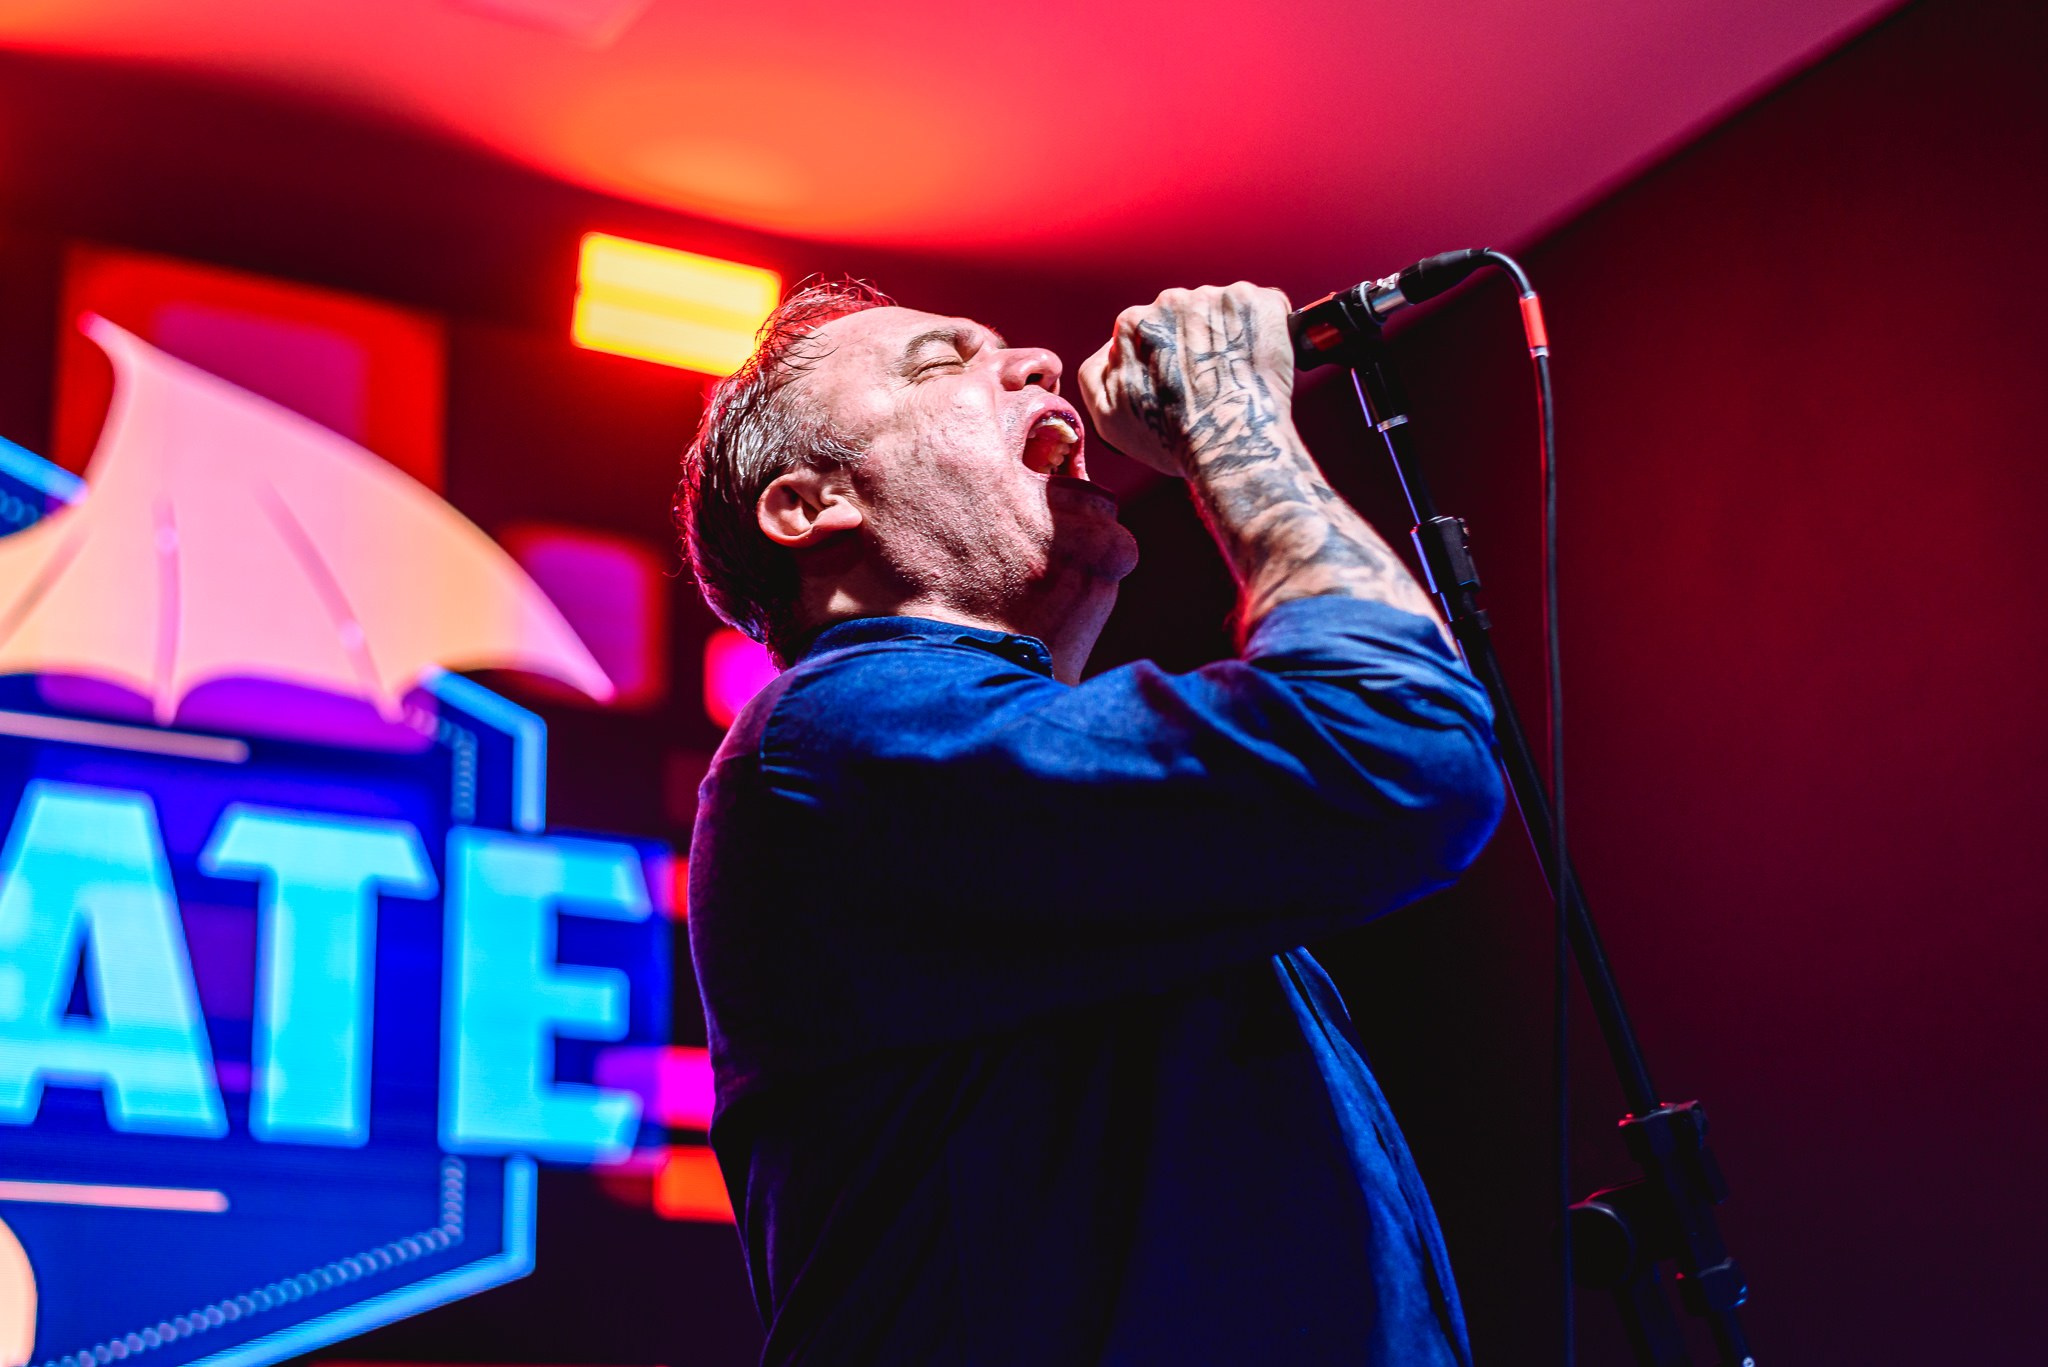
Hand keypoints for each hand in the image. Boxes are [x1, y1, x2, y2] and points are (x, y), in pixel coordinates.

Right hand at [1076, 282, 1296, 478]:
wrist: (1232, 445)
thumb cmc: (1173, 440)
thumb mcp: (1108, 418)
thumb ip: (1095, 375)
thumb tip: (1108, 349)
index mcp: (1131, 325)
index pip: (1150, 329)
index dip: (1169, 356)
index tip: (1184, 379)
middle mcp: (1171, 301)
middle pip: (1188, 314)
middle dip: (1200, 340)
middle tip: (1212, 382)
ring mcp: (1217, 298)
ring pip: (1225, 311)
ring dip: (1232, 336)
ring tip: (1238, 376)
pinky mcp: (1261, 303)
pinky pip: (1265, 309)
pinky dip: (1267, 330)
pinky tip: (1263, 363)